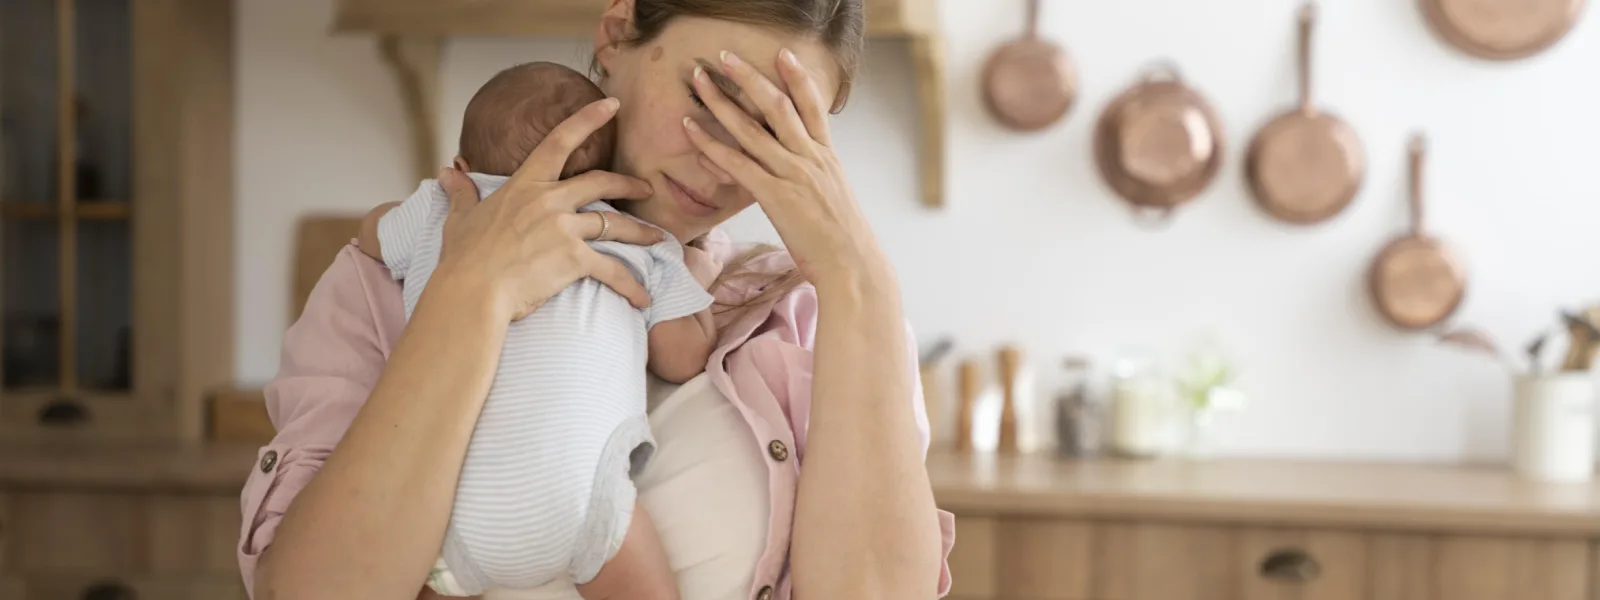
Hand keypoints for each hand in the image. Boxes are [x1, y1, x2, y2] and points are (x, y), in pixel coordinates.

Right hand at [432, 98, 663, 321]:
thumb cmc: (463, 259)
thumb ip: (461, 193)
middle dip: (629, 184)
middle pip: (601, 183)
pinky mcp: (575, 258)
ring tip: (658, 239)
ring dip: (641, 233)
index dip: (588, 119)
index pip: (559, 141)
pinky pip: (613, 270)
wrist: (470, 291)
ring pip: (615, 224)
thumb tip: (446, 173)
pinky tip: (643, 298)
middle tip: (647, 187)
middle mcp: (549, 200)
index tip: (613, 104)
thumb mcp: (460, 219)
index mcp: (525, 185)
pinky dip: (631, 285)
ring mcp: (564, 228)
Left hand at [681, 49, 893, 286]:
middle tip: (725, 56)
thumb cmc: (842, 240)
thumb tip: (798, 172)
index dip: (798, 78)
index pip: (813, 106)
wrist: (853, 265)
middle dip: (749, 77)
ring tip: (700, 80)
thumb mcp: (834, 198)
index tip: (782, 54)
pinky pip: (738, 163)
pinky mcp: (776, 196)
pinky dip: (711, 143)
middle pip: (778, 106)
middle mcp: (811, 159)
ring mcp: (794, 175)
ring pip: (752, 129)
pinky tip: (692, 129)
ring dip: (721, 101)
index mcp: (827, 158)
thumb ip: (814, 178)